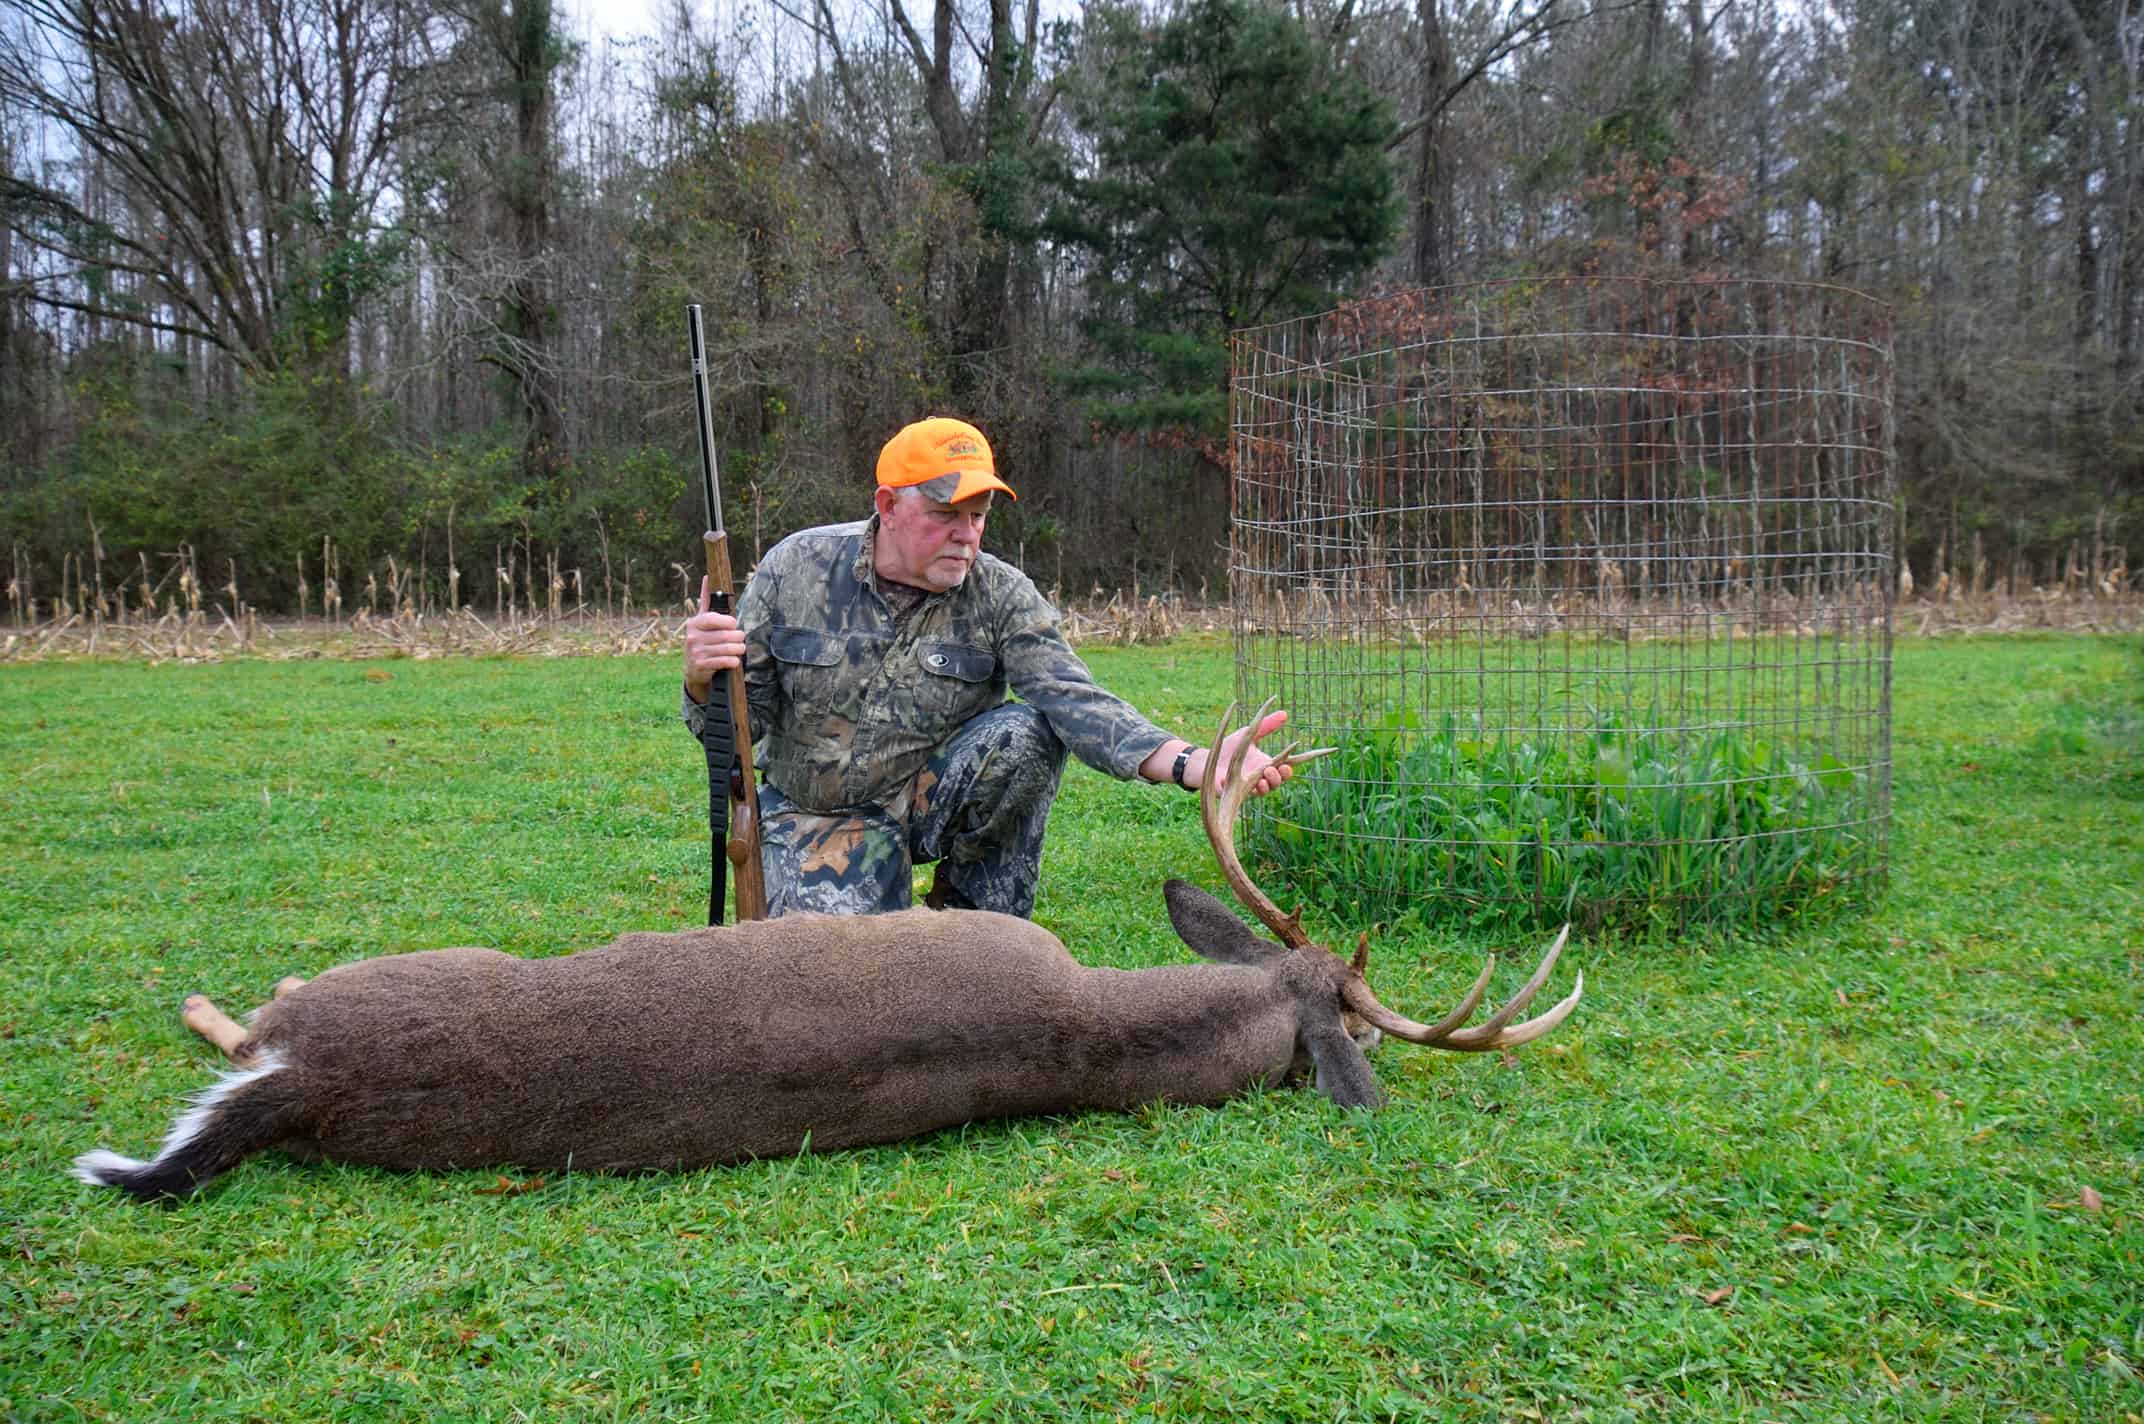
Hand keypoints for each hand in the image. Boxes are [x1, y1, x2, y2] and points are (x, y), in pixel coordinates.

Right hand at [683, 576, 745, 701]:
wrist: (693, 668)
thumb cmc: (703, 639)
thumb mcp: (702, 621)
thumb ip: (706, 601)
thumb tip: (707, 577)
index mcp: (694, 623)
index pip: (713, 618)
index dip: (728, 621)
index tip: (733, 624)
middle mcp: (692, 637)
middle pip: (725, 635)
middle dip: (738, 637)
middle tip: (740, 638)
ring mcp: (695, 652)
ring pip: (727, 649)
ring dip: (738, 649)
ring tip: (740, 648)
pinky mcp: (701, 666)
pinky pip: (725, 661)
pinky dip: (733, 661)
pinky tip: (734, 661)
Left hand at [1207, 705, 1297, 797]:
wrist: (1209, 756)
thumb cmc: (1231, 747)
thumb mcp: (1248, 733)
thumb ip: (1266, 725)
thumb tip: (1284, 713)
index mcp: (1265, 766)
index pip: (1282, 771)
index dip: (1287, 770)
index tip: (1287, 765)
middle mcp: (1259, 779)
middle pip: (1275, 784)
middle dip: (1277, 779)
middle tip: (1271, 769)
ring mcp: (1245, 787)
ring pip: (1261, 793)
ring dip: (1263, 788)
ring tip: (1261, 780)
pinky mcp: (1230, 792)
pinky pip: (1234, 795)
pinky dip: (1232, 788)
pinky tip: (1227, 780)